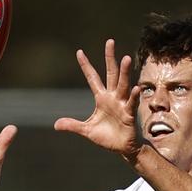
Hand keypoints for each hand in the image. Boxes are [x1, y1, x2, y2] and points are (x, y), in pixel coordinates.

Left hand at [54, 39, 141, 157]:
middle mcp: (112, 97)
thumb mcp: (86, 130)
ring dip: (125, 72)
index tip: (79, 52)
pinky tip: (136, 88)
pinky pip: (131, 103)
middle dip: (110, 58)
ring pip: (123, 84)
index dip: (86, 65)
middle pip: (111, 73)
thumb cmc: (107, 137)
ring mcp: (121, 104)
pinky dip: (134, 96)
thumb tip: (55, 125)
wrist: (122, 149)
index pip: (92, 78)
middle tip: (109, 41)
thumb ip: (73, 125)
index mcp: (101, 98)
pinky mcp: (129, 114)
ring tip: (126, 58)